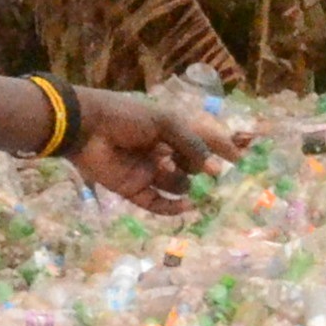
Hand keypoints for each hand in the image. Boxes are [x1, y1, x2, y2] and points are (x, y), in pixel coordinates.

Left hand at [70, 86, 252, 214]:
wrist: (86, 128)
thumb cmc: (127, 116)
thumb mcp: (165, 122)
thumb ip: (192, 143)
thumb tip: (213, 169)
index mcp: (170, 129)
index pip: (202, 139)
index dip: (221, 148)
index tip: (239, 160)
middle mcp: (162, 151)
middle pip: (192, 165)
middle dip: (201, 168)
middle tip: (210, 171)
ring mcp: (148, 171)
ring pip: (178, 185)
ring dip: (181, 182)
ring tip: (168, 170)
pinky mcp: (133, 189)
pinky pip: (158, 204)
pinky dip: (172, 208)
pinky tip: (185, 206)